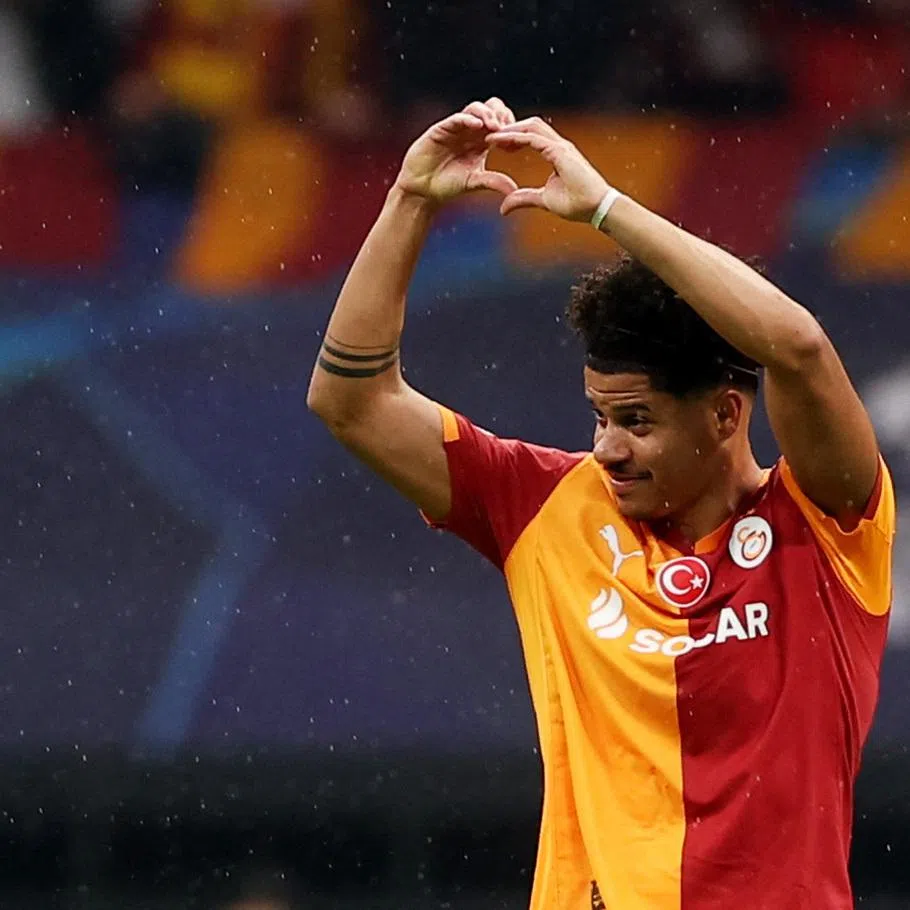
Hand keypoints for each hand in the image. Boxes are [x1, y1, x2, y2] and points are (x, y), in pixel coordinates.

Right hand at [394, 98, 518, 204]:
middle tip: (507, 131)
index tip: (516, 143)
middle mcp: (471, 131)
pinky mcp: (442, 129)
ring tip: (495, 127)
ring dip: (488, 114)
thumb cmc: (448, 185)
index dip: (511, 128)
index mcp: (482, 141)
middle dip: (502, 116)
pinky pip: (457, 118)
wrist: (423, 190)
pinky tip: (478, 126)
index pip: (502, 123)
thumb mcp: (475, 182)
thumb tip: (515, 189)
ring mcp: (456, 128)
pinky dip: (468, 118)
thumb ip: (494, 182)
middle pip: (492, 109)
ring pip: (476, 108)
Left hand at [485, 118, 610, 221]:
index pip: (531, 136)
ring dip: (509, 129)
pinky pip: (533, 138)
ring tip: (490, 135)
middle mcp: (559, 145)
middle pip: (530, 125)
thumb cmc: (577, 204)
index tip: (495, 144)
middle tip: (489, 135)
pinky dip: (515, 136)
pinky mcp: (560, 151)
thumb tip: (503, 207)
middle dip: (509, 128)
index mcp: (556, 153)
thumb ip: (523, 198)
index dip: (513, 137)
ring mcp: (560, 146)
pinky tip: (499, 140)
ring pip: (530, 126)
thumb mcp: (542, 200)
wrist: (596, 208)